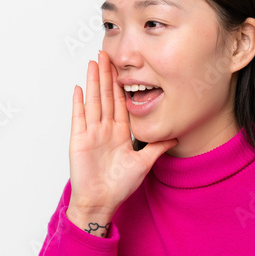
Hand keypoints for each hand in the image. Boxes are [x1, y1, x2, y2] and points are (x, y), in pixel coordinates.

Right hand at [68, 50, 177, 217]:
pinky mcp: (79, 140)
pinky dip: (79, 103)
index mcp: (120, 132)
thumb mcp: (144, 163)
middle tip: (106, 53)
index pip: (121, 102)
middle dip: (107, 74)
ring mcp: (91, 133)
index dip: (122, 84)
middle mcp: (105, 129)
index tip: (124, 67)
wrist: (101, 202)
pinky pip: (79, 117)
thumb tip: (175, 136)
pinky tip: (79, 87)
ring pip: (94, 101)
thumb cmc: (119, 186)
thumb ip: (157, 147)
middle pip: (106, 96)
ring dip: (93, 81)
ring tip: (94, 62)